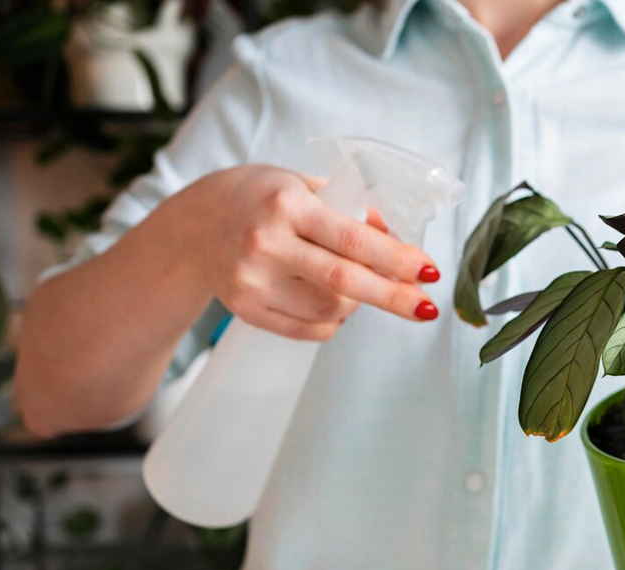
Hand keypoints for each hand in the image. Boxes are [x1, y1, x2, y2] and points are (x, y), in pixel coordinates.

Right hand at [166, 164, 440, 339]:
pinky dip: (333, 321)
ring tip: (358, 284)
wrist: (195, 225)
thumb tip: (400, 240)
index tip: (429, 271)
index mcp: (286, 206)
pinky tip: (334, 302)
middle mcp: (265, 244)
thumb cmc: (261, 198)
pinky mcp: (245, 309)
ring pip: (329, 310)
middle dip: (394, 297)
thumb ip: (352, 210)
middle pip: (343, 283)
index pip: (352, 239)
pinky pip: (308, 329)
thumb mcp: (305, 186)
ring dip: (359, 303)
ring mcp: (252, 281)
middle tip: (428, 308)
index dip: (396, 259)